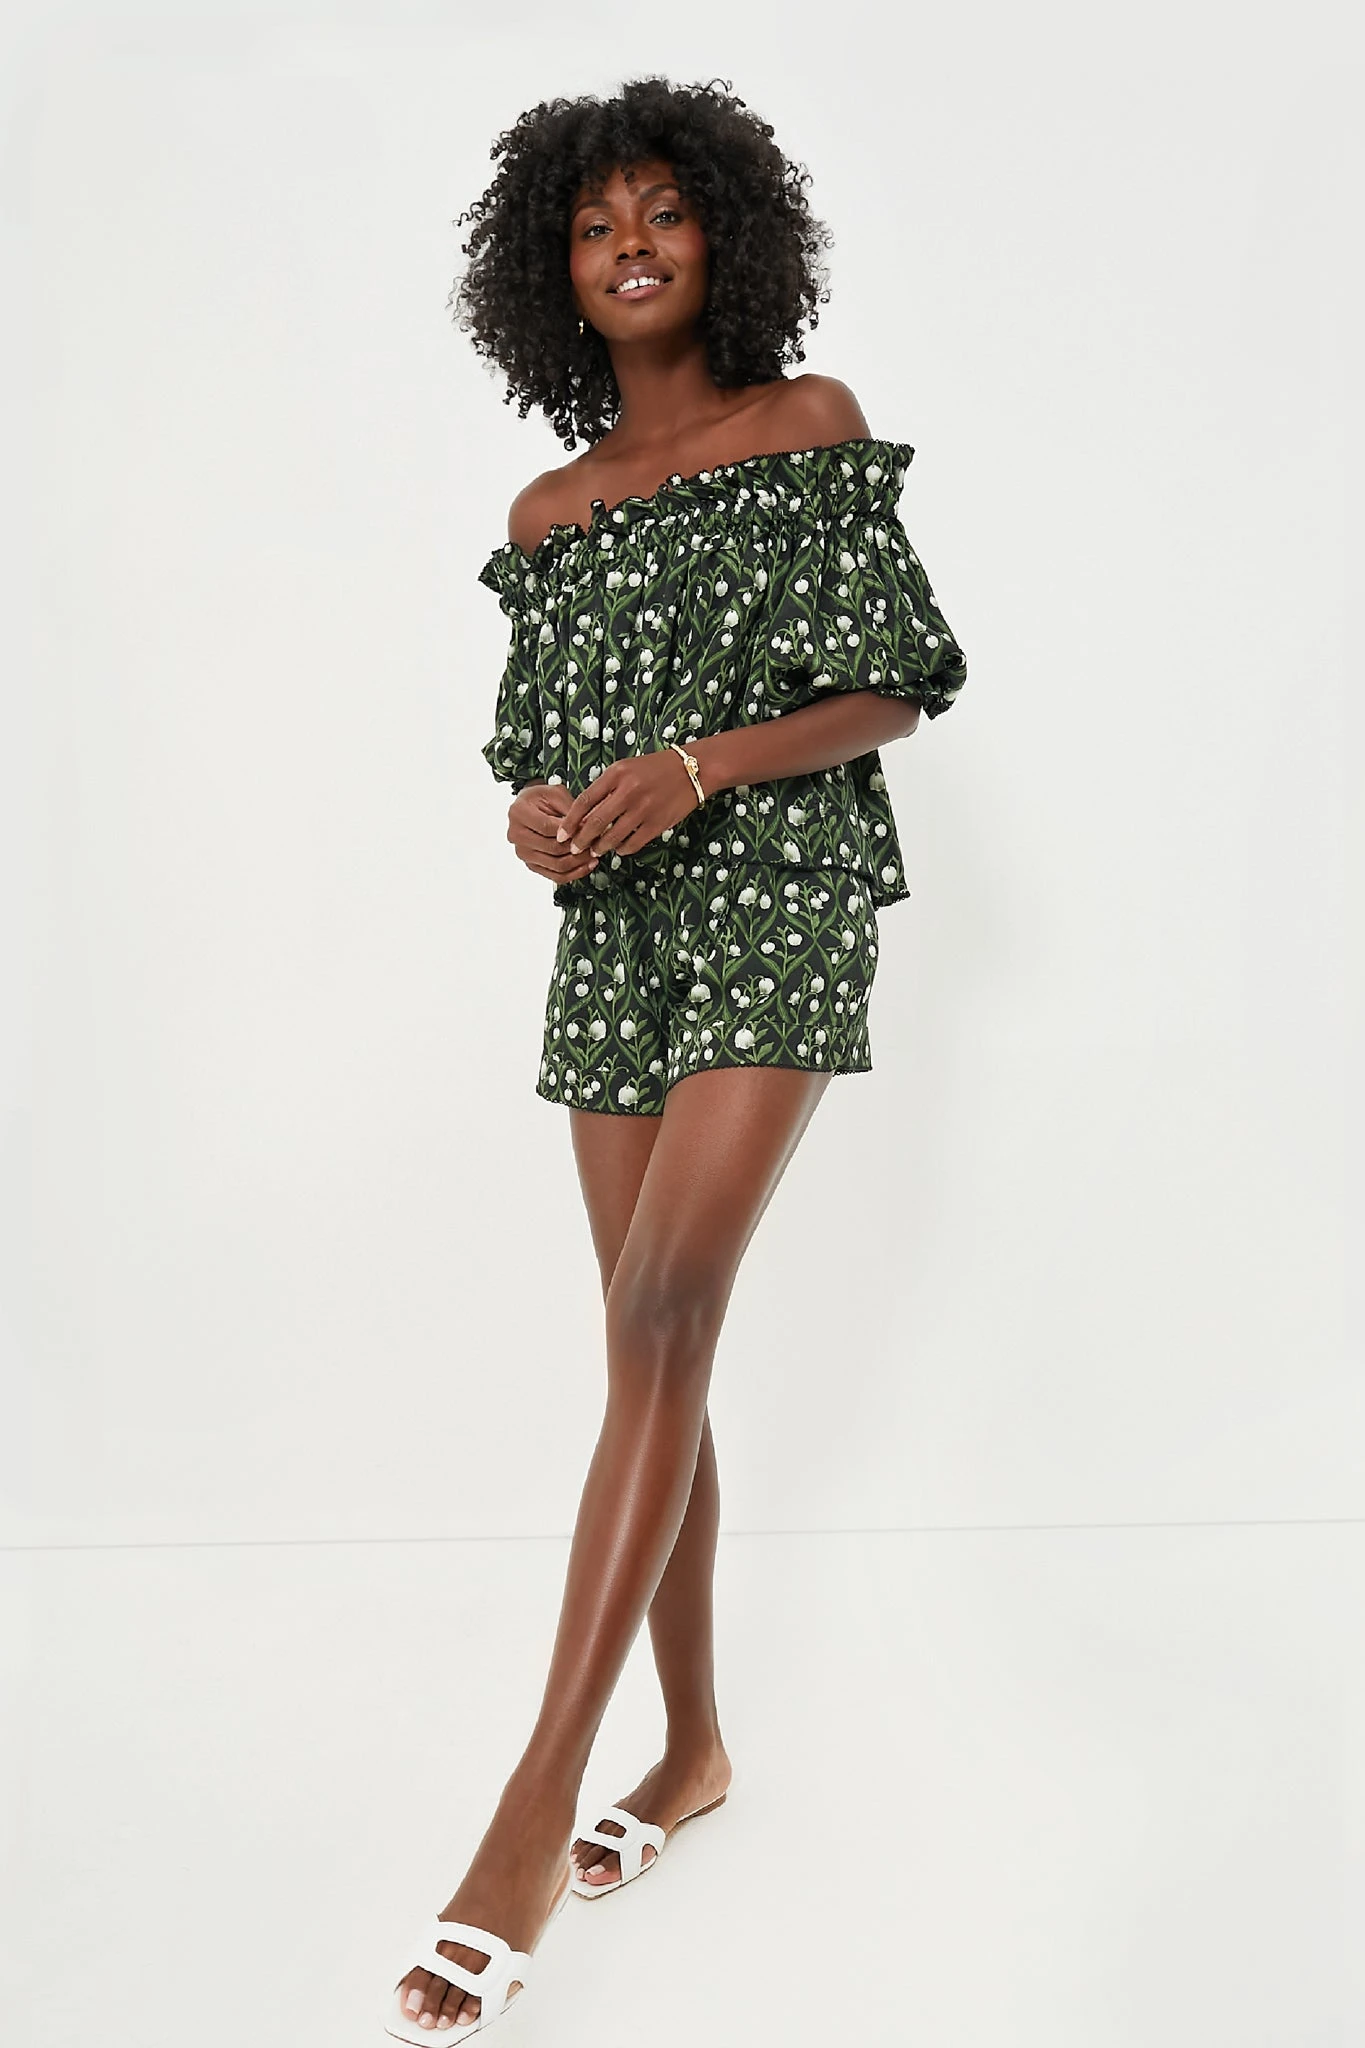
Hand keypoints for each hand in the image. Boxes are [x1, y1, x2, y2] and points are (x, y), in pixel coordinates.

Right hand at [507, 783, 599, 883]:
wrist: (530, 806)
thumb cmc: (542, 798)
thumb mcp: (556, 793)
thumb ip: (570, 809)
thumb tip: (587, 827)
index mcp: (518, 813)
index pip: (547, 828)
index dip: (570, 831)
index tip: (588, 829)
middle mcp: (516, 835)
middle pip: (552, 848)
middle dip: (577, 847)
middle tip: (595, 843)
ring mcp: (523, 852)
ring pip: (555, 865)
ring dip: (578, 862)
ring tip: (593, 854)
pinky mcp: (531, 865)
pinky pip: (554, 876)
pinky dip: (573, 873)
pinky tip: (587, 866)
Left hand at [554, 748, 700, 859]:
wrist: (692, 769)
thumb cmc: (655, 768)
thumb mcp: (625, 768)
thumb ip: (605, 787)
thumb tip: (583, 814)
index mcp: (616, 774)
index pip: (584, 801)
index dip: (570, 821)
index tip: (562, 834)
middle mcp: (628, 791)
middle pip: (595, 822)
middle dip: (581, 840)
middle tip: (574, 849)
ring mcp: (643, 809)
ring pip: (612, 837)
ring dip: (600, 847)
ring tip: (595, 850)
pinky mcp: (657, 824)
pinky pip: (632, 844)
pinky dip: (622, 849)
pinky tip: (619, 848)